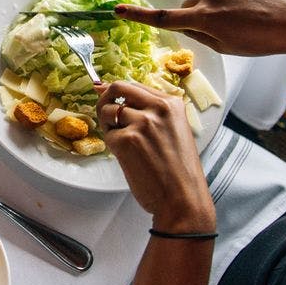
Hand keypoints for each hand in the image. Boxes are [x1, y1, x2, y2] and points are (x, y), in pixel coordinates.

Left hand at [97, 81, 214, 232]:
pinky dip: (111, 145)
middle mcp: (157, 108)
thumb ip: (154, 114)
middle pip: (118, 87)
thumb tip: (123, 100)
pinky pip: (107, 134)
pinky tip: (126, 157)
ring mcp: (142, 123)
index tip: (105, 92)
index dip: (117, 91)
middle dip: (104, 97)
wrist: (182, 199)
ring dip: (108, 126)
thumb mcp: (176, 132)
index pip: (136, 86)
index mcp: (172, 104)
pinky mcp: (127, 139)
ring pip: (107, 111)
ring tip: (122, 143)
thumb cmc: (179, 172)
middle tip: (103, 111)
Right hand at [113, 0, 285, 57]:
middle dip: (196, 17)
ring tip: (243, 20)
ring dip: (216, 8)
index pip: (165, 17)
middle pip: (189, 6)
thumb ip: (202, 35)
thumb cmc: (264, 40)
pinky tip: (251, 9)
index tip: (118, 10)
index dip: (139, 15)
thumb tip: (189, 25)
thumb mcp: (228, 48)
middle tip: (222, 32)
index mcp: (206, 17)